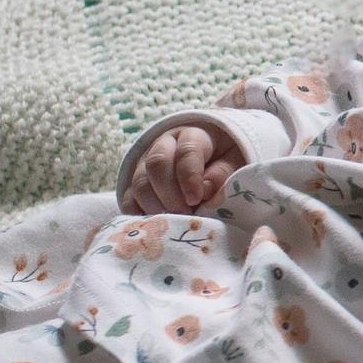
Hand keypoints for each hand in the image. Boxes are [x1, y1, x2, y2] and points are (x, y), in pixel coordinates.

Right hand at [122, 125, 241, 214]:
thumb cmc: (226, 160)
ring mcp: (145, 163)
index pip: (187, 151)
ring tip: (173, 222)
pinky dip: (138, 214)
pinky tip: (154, 226)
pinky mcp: (135, 183)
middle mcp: (164, 145)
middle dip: (169, 194)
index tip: (195, 199)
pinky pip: (128, 199)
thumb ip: (223, 173)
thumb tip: (204, 189)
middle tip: (184, 214)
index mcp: (193, 136)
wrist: (212, 156)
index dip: (189, 177)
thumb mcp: (234, 161)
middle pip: (156, 164)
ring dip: (154, 206)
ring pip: (139, 183)